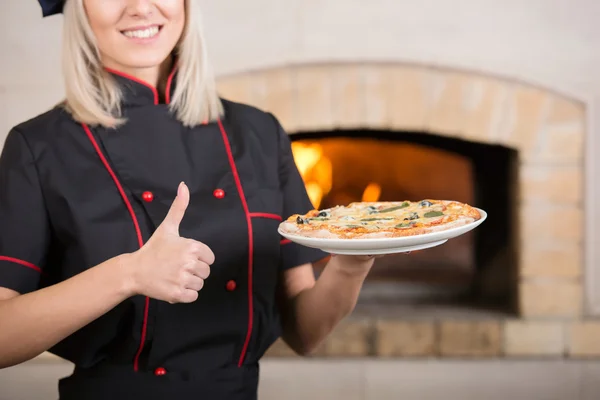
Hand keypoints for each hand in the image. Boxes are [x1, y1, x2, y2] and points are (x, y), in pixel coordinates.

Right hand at [126, 182, 214, 302]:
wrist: (134, 271)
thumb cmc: (153, 249)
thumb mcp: (168, 227)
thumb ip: (179, 207)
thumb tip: (184, 185)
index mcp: (192, 246)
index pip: (210, 258)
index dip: (198, 259)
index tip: (183, 257)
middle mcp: (189, 262)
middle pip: (206, 272)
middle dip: (194, 271)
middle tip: (177, 268)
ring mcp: (183, 279)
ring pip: (200, 284)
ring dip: (189, 283)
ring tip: (174, 276)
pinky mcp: (177, 294)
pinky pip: (193, 297)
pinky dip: (185, 294)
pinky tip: (173, 286)